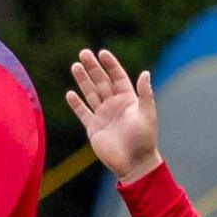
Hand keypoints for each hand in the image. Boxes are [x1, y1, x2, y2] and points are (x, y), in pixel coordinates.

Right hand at [66, 48, 161, 182]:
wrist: (133, 164)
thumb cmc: (144, 139)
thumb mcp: (147, 114)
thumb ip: (145, 94)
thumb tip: (145, 73)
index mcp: (128, 99)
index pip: (118, 77)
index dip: (110, 65)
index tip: (102, 53)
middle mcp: (115, 105)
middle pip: (102, 81)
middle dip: (93, 68)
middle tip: (83, 53)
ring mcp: (103, 115)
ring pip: (91, 93)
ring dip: (83, 80)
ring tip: (75, 66)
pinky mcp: (93, 127)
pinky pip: (83, 112)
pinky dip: (76, 104)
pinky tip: (69, 93)